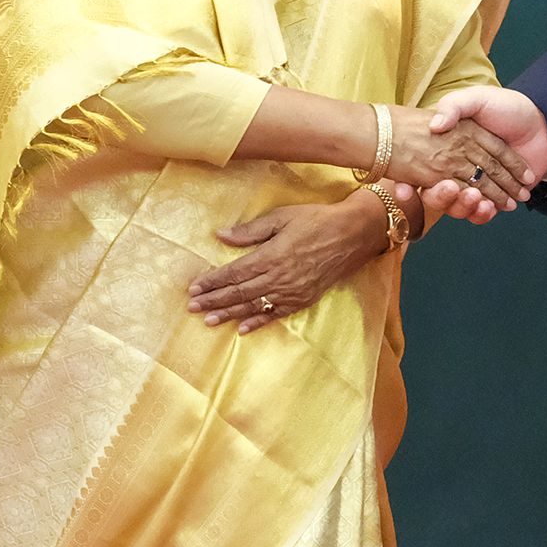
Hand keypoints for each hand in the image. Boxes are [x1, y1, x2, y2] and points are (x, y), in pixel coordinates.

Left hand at [187, 194, 387, 334]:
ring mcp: (292, 291)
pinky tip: (242, 329)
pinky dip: (258, 322)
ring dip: (229, 314)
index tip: (193, 288)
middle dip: (214, 300)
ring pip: (254, 306)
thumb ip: (252, 230)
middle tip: (192, 307)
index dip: (212, 281)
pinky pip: (275, 315)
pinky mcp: (303, 299)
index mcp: (272, 255)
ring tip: (208, 320)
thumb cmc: (317, 220)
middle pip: (239, 292)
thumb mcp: (283, 216)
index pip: (234, 272)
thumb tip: (221, 235)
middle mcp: (279, 277)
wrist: (353, 234)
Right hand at [380, 103, 535, 208]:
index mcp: (449, 148)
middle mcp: (459, 168)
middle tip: (451, 190)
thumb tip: (435, 125)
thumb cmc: (507, 107)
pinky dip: (483, 212)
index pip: (424, 169)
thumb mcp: (476, 99)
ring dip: (465, 207)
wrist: (543, 122)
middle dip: (442, 197)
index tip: (403, 188)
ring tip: (478, 200)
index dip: (411, 181)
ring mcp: (478, 184)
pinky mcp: (496, 197)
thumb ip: (455, 106)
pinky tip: (490, 207)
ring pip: (460, 205)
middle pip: (441, 192)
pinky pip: (482, 212)